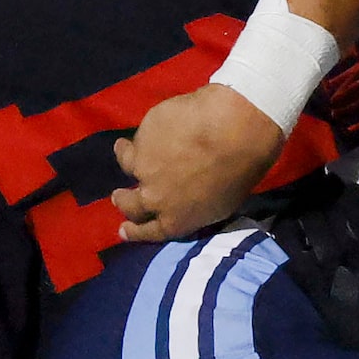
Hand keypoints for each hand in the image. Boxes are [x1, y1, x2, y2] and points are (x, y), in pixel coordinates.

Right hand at [113, 83, 287, 241]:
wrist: (232, 131)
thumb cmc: (240, 171)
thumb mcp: (221, 205)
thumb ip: (194, 208)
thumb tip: (187, 202)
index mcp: (175, 220)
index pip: (147, 232)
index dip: (134, 231)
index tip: (123, 229)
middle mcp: (153, 198)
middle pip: (129, 204)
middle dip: (122, 200)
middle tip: (118, 195)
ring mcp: (143, 166)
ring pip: (126, 164)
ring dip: (124, 159)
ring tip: (123, 150)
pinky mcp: (142, 137)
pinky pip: (139, 137)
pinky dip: (143, 135)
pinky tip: (154, 127)